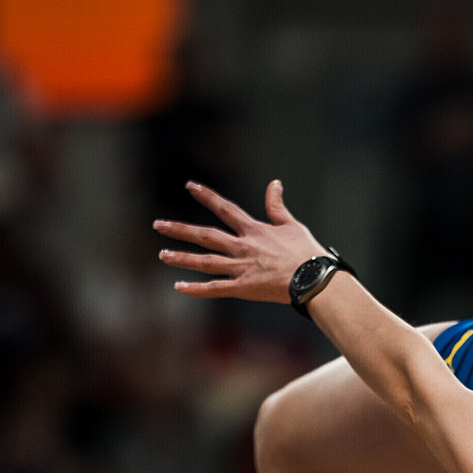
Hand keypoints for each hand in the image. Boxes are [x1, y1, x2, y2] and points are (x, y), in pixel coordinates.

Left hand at [155, 180, 330, 303]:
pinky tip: (179, 287)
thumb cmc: (308, 253)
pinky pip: (215, 289)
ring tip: (162, 255)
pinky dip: (196, 289)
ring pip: (205, 262)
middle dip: (180, 229)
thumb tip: (275, 183)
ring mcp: (241, 268)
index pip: (225, 209)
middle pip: (205, 236)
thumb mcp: (292, 225)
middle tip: (158, 225)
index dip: (207, 196)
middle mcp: (242, 247)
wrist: (314, 279)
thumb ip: (277, 206)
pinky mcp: (243, 288)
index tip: (190, 186)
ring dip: (182, 258)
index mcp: (254, 231)